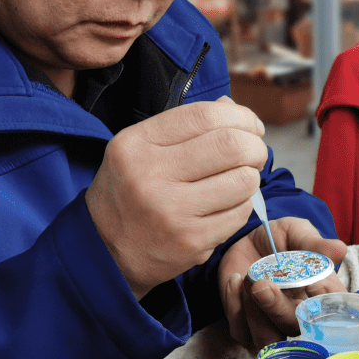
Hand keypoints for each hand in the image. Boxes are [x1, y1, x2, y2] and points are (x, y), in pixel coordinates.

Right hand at [85, 98, 267, 298]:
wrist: (103, 250)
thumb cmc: (129, 191)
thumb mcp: (141, 148)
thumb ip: (185, 125)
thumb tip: (232, 108)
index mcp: (137, 143)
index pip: (204, 116)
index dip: (241, 117)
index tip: (251, 126)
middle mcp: (151, 175)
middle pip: (231, 146)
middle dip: (254, 146)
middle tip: (254, 154)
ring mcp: (171, 212)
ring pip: (243, 181)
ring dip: (250, 178)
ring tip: (238, 181)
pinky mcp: (190, 241)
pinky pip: (239, 214)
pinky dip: (241, 206)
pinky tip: (226, 206)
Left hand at [219, 217, 347, 351]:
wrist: (246, 241)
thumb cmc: (279, 239)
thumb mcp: (296, 233)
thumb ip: (314, 243)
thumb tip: (339, 249)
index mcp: (319, 297)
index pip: (331, 312)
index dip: (324, 304)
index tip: (314, 286)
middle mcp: (298, 317)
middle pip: (295, 328)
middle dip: (278, 308)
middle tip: (262, 284)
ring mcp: (273, 328)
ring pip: (267, 340)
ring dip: (255, 313)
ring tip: (247, 279)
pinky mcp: (246, 330)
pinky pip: (240, 330)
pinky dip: (235, 305)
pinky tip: (234, 279)